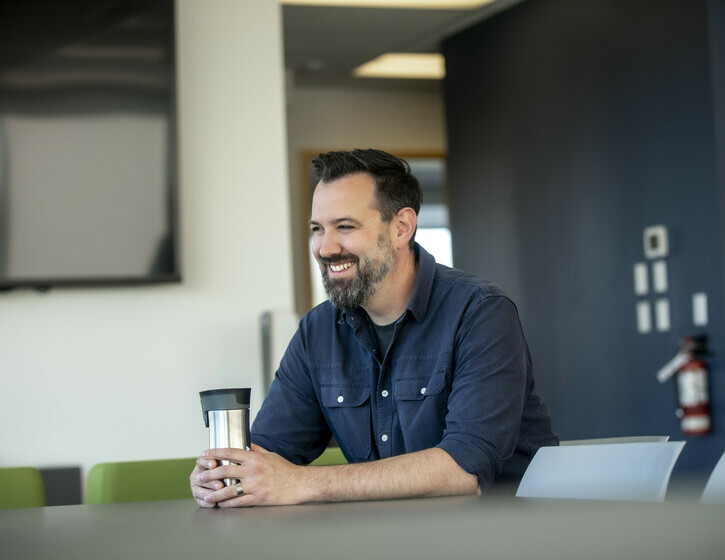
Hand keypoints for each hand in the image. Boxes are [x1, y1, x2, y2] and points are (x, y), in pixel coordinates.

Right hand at [189, 454, 225, 507]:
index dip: (207, 463)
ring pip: (198, 490)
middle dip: (211, 481)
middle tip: (220, 485)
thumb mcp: (227, 462)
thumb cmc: (227, 469)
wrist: (223, 482)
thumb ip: (228, 459)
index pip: (201, 461)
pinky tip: (213, 504)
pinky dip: (206, 503)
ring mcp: (196, 486)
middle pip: (201, 478)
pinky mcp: (198, 497)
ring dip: (208, 493)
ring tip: (217, 497)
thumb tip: (238, 457)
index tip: (214, 464)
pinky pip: (200, 501)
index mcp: (202, 463)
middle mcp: (197, 475)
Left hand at [192, 445, 310, 507]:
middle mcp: (253, 471)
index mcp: (255, 458)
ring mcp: (255, 485)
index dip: (215, 453)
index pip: (230, 452)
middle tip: (199, 477)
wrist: (299, 484)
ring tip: (206, 496)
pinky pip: (238, 502)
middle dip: (209, 474)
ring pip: (228, 489)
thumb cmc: (285, 469)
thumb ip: (255, 449)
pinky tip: (221, 504)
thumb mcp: (270, 455)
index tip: (204, 454)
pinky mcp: (258, 498)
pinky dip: (228, 504)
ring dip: (215, 493)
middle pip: (224, 470)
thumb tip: (244, 443)